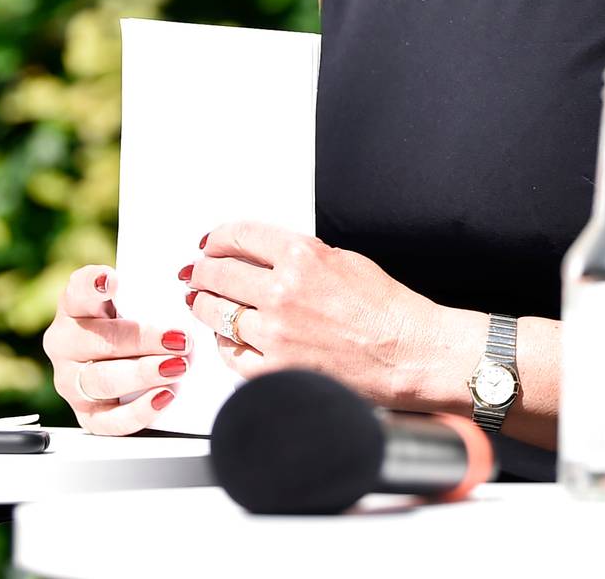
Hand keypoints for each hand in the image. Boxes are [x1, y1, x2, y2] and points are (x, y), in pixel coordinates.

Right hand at [42, 264, 190, 434]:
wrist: (128, 359)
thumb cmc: (134, 321)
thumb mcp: (136, 299)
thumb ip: (149, 291)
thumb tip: (184, 292)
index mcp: (75, 307)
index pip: (78, 290)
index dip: (92, 284)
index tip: (111, 281)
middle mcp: (65, 344)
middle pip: (98, 342)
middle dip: (142, 341)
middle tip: (180, 340)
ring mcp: (71, 381)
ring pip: (102, 381)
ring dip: (143, 374)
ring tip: (178, 367)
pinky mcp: (85, 413)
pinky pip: (108, 421)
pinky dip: (139, 411)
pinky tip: (164, 396)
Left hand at [183, 221, 463, 408]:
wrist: (407, 352)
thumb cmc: (386, 310)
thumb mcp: (345, 260)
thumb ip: (300, 256)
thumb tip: (262, 257)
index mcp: (303, 256)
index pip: (239, 237)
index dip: (217, 239)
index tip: (211, 244)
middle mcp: (284, 292)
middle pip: (216, 273)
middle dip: (202, 272)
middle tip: (197, 274)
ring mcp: (275, 333)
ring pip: (214, 313)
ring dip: (206, 306)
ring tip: (206, 304)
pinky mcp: (273, 368)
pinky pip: (228, 352)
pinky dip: (225, 343)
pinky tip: (231, 336)